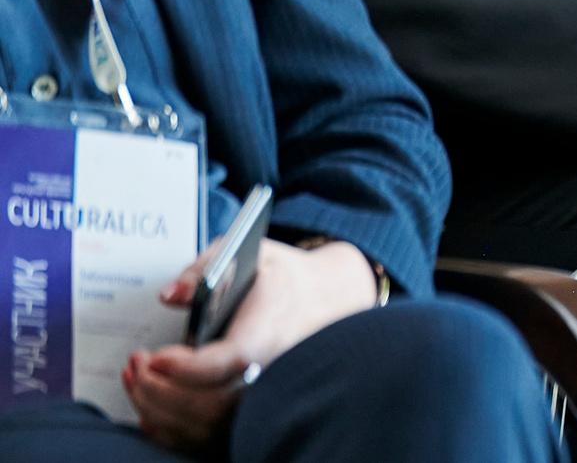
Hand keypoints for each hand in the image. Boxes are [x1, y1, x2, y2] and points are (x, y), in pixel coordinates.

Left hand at [125, 238, 375, 449]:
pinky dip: (172, 429)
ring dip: (159, 410)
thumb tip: (170, 295)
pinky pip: (208, 436)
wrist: (328, 299)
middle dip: (160, 390)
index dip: (189, 367)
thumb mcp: (253, 251)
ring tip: (136, 379)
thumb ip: (206, 266)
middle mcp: (272, 371)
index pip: (233, 359)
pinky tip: (150, 408)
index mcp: (272, 328)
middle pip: (212, 405)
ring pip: (207, 427)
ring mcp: (264, 396)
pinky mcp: (252, 410)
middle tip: (136, 364)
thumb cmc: (286, 276)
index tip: (156, 355)